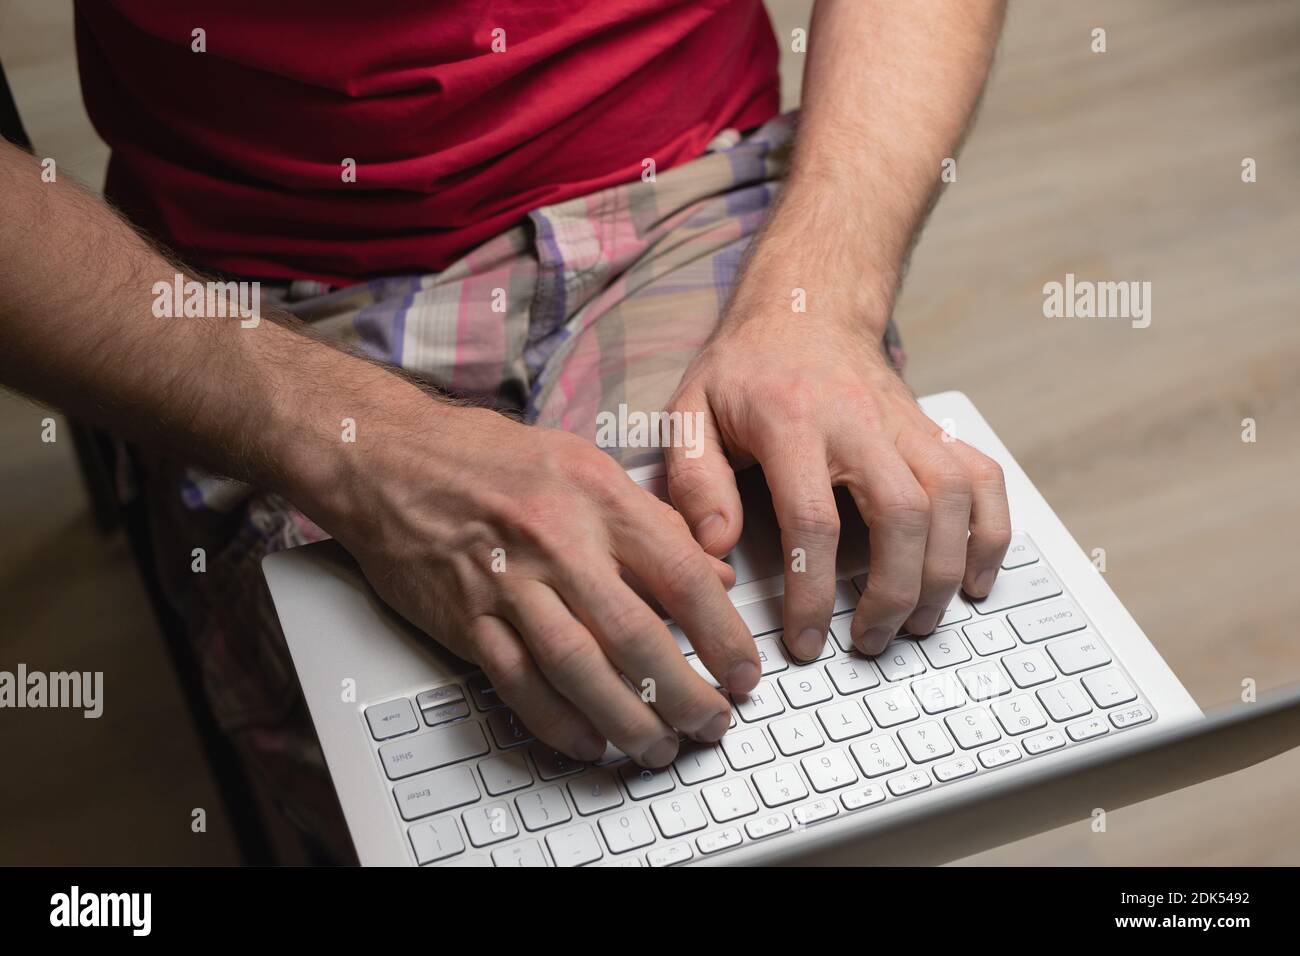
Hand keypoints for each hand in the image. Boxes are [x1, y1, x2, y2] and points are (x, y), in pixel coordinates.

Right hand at [319, 401, 761, 766]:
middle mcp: (557, 541)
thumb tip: (713, 571)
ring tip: (658, 746)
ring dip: (627, 719)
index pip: (682, 576)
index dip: (724, 634)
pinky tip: (588, 742)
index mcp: (598, 497)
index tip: (743, 670)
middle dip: (685, 693)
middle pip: (637, 636)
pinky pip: (518, 682)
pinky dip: (556, 721)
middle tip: (712, 723)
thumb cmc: (490, 458)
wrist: (390, 457)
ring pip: (580, 668)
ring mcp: (507, 582)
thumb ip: (653, 519)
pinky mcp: (465, 616)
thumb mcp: (585, 464)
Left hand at [663, 308, 1011, 659]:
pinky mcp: (936, 428)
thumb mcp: (690, 413)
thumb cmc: (743, 371)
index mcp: (791, 420)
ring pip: (953, 500)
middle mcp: (860, 421)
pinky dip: (991, 533)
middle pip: (903, 514)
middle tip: (871, 643)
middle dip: (894, 591)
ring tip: (916, 624)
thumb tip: (717, 548)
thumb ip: (694, 481)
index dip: (813, 592)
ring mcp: (907, 422)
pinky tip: (972, 580)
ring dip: (944, 573)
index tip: (806, 640)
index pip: (813, 520)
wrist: (806, 307)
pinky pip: (985, 479)